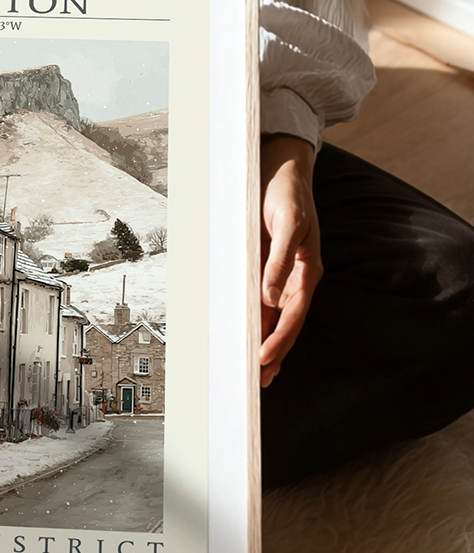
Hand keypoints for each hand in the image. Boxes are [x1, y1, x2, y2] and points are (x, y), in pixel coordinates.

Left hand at [259, 134, 321, 387]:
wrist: (281, 170)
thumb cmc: (287, 193)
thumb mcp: (287, 222)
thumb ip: (280, 259)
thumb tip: (270, 296)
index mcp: (307, 271)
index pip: (293, 314)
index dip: (279, 339)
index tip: (263, 360)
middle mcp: (295, 278)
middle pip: (284, 324)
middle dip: (273, 353)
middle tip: (258, 383)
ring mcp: (281, 275)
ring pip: (272, 318)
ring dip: (264, 343)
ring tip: (254, 374)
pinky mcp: (266, 268)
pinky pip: (259, 302)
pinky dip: (254, 322)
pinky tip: (245, 337)